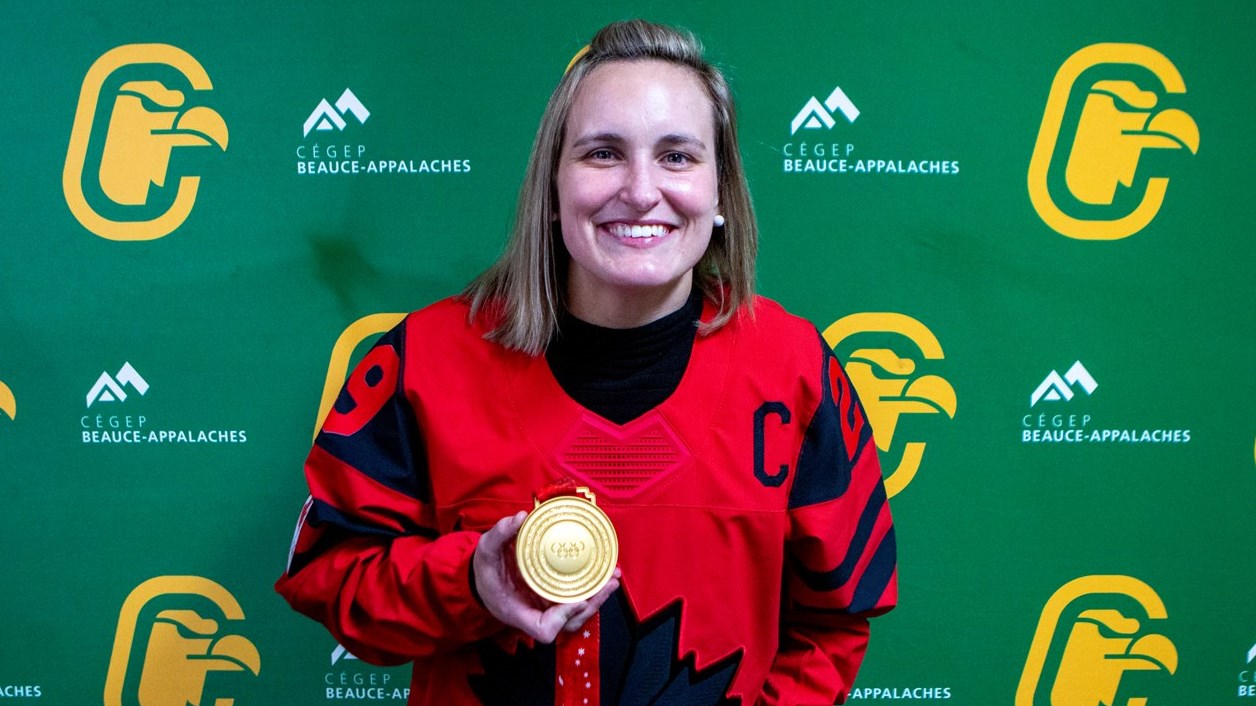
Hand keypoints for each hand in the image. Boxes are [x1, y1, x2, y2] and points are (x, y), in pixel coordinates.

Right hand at [473, 511, 620, 643]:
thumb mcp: (485, 550)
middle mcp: (534, 614)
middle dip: (592, 603)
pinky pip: (575, 602)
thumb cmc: (483, 570)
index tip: (575, 598)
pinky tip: (603, 577)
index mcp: (517, 610)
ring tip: (613, 579)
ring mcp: (544, 609)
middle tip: (609, 582)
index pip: (544, 629)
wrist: (480, 579)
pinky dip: (591, 592)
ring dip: (597, 599)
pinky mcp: (552, 600)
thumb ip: (500, 533)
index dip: (563, 618)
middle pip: (569, 622)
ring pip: (576, 615)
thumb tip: (520, 517)